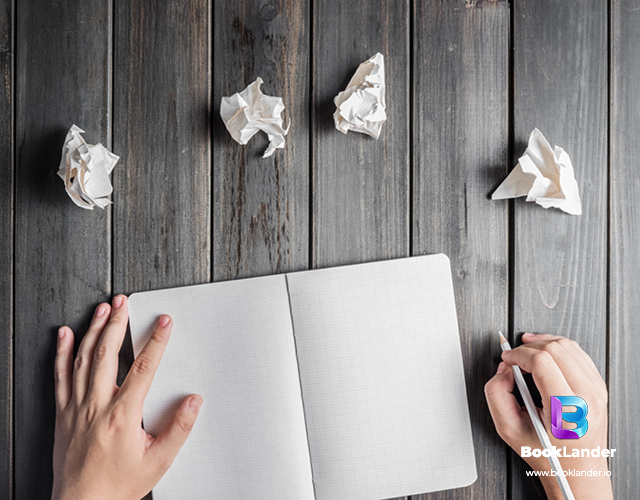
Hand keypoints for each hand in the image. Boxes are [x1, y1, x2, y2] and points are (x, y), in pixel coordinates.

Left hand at [51, 295, 202, 499]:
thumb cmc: (118, 486)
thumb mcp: (158, 461)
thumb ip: (179, 429)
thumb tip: (193, 402)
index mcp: (123, 416)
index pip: (143, 368)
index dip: (155, 341)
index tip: (164, 322)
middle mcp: (97, 406)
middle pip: (107, 354)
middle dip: (118, 323)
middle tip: (124, 302)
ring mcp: (76, 408)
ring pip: (82, 359)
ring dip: (93, 330)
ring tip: (103, 309)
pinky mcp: (62, 414)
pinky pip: (60, 376)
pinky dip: (61, 352)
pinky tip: (64, 334)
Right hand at [485, 333, 612, 499]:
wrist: (578, 469)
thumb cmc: (548, 453)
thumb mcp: (509, 429)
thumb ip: (496, 395)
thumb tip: (504, 370)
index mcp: (566, 410)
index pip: (542, 362)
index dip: (518, 354)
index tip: (507, 358)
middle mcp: (586, 397)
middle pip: (554, 349)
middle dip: (527, 347)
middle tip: (513, 356)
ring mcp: (596, 390)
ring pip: (567, 345)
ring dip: (542, 342)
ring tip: (527, 349)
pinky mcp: (599, 386)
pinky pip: (577, 353)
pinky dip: (557, 347)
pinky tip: (544, 353)